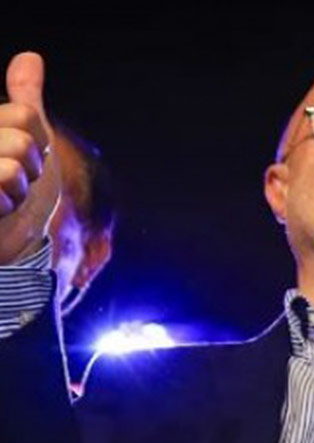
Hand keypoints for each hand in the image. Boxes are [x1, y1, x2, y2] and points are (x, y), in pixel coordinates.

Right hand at [0, 51, 58, 263]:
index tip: (21, 158)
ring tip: (1, 196)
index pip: (25, 115)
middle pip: (21, 139)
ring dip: (18, 189)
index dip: (37, 142)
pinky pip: (1, 182)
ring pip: (12, 164)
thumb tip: (31, 57)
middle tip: (11, 183)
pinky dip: (6, 204)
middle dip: (29, 168)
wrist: (7, 243)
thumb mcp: (25, 136)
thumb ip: (24, 99)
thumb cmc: (15, 189)